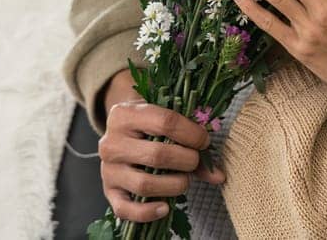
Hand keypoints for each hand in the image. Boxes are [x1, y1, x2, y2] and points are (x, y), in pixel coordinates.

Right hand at [97, 69, 224, 225]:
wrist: (119, 133)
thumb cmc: (148, 126)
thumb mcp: (165, 122)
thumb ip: (192, 144)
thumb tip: (219, 175)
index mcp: (125, 114)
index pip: (165, 121)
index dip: (192, 134)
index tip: (204, 141)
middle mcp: (111, 142)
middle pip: (157, 155)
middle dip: (186, 160)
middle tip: (194, 161)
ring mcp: (107, 169)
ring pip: (144, 184)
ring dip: (174, 186)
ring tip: (184, 181)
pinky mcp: (108, 191)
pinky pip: (125, 209)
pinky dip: (148, 212)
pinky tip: (166, 207)